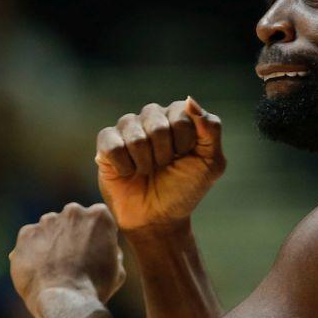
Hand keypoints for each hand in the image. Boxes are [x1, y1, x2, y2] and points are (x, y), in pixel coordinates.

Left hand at [10, 203, 126, 317]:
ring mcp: (47, 221)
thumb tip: (104, 248)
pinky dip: (33, 251)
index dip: (96, 236)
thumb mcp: (118, 269)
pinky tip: (40, 269)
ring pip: (50, 228)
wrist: (64, 302)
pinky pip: (31, 239)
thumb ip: (111, 251)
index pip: (98, 219)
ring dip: (53, 241)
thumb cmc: (95, 288)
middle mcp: (73, 212)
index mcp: (99, 216)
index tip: (94, 251)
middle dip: (73, 234)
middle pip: (73, 220)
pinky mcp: (26, 234)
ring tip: (54, 267)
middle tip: (73, 259)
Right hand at [95, 97, 225, 229]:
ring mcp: (128, 128)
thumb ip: (211, 129)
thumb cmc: (185, 189)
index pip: (181, 117)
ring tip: (147, 171)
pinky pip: (113, 147)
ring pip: (136, 138)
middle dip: (165, 155)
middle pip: (158, 126)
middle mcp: (152, 116)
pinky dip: (125, 167)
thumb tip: (189, 100)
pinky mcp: (106, 143)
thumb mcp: (211, 163)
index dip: (184, 144)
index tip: (184, 158)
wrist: (158, 218)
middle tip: (164, 167)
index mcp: (178, 115)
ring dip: (145, 164)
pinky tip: (129, 173)